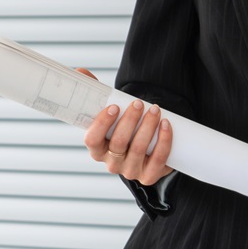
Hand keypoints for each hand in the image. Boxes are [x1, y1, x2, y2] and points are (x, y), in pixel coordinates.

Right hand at [79, 69, 173, 185]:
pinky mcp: (149, 176)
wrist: (148, 149)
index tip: (114, 107)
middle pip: (119, 142)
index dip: (102, 123)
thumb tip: (81, 72)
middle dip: (131, 120)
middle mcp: (111, 163)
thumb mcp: (109, 112)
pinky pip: (158, 159)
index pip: (92, 139)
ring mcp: (130, 171)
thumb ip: (94, 93)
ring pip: (139, 149)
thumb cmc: (125, 127)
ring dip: (148, 127)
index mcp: (96, 149)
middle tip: (139, 103)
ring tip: (155, 109)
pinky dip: (164, 141)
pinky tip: (166, 125)